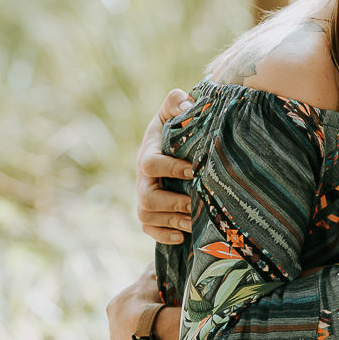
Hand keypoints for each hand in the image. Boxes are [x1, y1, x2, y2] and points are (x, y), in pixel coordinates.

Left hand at [106, 264, 180, 339]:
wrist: (149, 332)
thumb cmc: (149, 302)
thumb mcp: (151, 279)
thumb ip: (151, 269)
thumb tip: (156, 260)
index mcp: (114, 308)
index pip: (128, 305)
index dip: (144, 304)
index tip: (158, 305)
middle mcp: (112, 330)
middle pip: (130, 326)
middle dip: (144, 324)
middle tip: (163, 322)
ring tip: (166, 338)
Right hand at [136, 89, 195, 243]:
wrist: (170, 142)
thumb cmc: (175, 125)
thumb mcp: (174, 109)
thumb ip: (177, 102)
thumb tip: (185, 105)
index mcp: (148, 153)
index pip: (150, 164)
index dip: (170, 168)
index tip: (193, 170)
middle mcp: (143, 178)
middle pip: (147, 198)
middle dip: (172, 203)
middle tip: (196, 203)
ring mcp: (144, 196)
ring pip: (147, 216)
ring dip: (171, 221)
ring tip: (194, 223)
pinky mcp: (150, 212)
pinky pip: (149, 229)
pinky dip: (163, 235)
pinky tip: (183, 237)